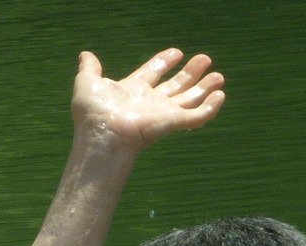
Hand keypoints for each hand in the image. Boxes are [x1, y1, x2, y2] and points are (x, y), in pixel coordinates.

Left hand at [71, 47, 225, 152]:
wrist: (103, 133)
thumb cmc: (93, 112)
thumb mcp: (87, 83)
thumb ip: (89, 68)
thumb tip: (85, 55)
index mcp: (132, 91)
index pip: (152, 73)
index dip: (164, 62)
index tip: (176, 52)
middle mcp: (150, 102)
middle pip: (175, 86)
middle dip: (190, 73)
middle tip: (205, 59)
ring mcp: (163, 113)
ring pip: (190, 99)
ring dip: (205, 87)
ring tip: (219, 75)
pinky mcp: (174, 123)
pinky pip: (198, 116)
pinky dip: (210, 107)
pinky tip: (220, 95)